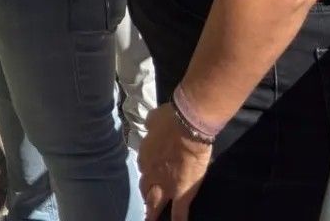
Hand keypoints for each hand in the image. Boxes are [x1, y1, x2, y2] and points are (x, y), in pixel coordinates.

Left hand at [139, 103, 211, 217]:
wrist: (187, 127)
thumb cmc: (169, 119)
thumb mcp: (153, 120)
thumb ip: (151, 126)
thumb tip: (151, 125)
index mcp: (144, 155)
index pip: (142, 168)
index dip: (146, 172)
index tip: (149, 174)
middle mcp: (150, 173)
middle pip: (144, 188)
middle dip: (145, 195)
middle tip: (147, 202)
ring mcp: (165, 185)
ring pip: (155, 203)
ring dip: (152, 212)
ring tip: (150, 219)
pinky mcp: (182, 193)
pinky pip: (178, 213)